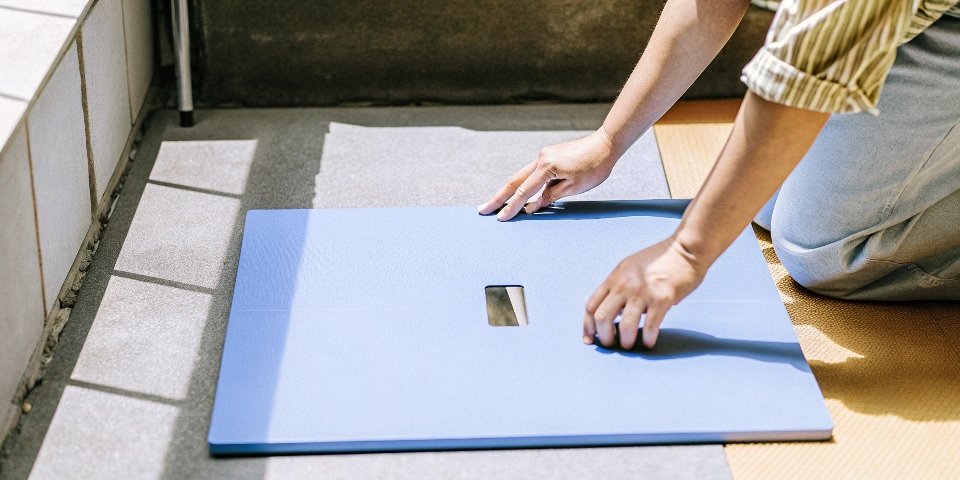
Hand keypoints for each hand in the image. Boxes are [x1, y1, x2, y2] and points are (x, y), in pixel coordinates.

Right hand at [478, 129, 618, 220]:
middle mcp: (541, 159)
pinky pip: (533, 173)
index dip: (511, 207)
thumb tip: (533, 206)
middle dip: (498, 197)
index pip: (524, 192)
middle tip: (483, 209)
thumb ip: (551, 196)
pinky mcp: (550, 156)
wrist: (606, 144)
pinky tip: (521, 195)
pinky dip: (525, 185)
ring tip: (496, 203)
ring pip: (522, 176)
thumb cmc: (595, 166)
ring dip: (509, 191)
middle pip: (514, 181)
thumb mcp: (574, 186)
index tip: (499, 218)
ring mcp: (544, 156)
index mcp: (547, 167)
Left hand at [583, 237, 707, 349]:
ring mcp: (642, 292)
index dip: (587, 326)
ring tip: (630, 345)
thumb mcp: (630, 268)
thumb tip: (617, 312)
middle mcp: (624, 285)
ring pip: (625, 326)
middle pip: (602, 318)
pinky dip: (648, 339)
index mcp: (614, 277)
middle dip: (604, 337)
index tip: (589, 339)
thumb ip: (620, 287)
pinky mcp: (662, 298)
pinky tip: (650, 342)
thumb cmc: (660, 260)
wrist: (686, 249)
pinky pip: (650, 326)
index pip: (591, 305)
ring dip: (626, 342)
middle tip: (612, 344)